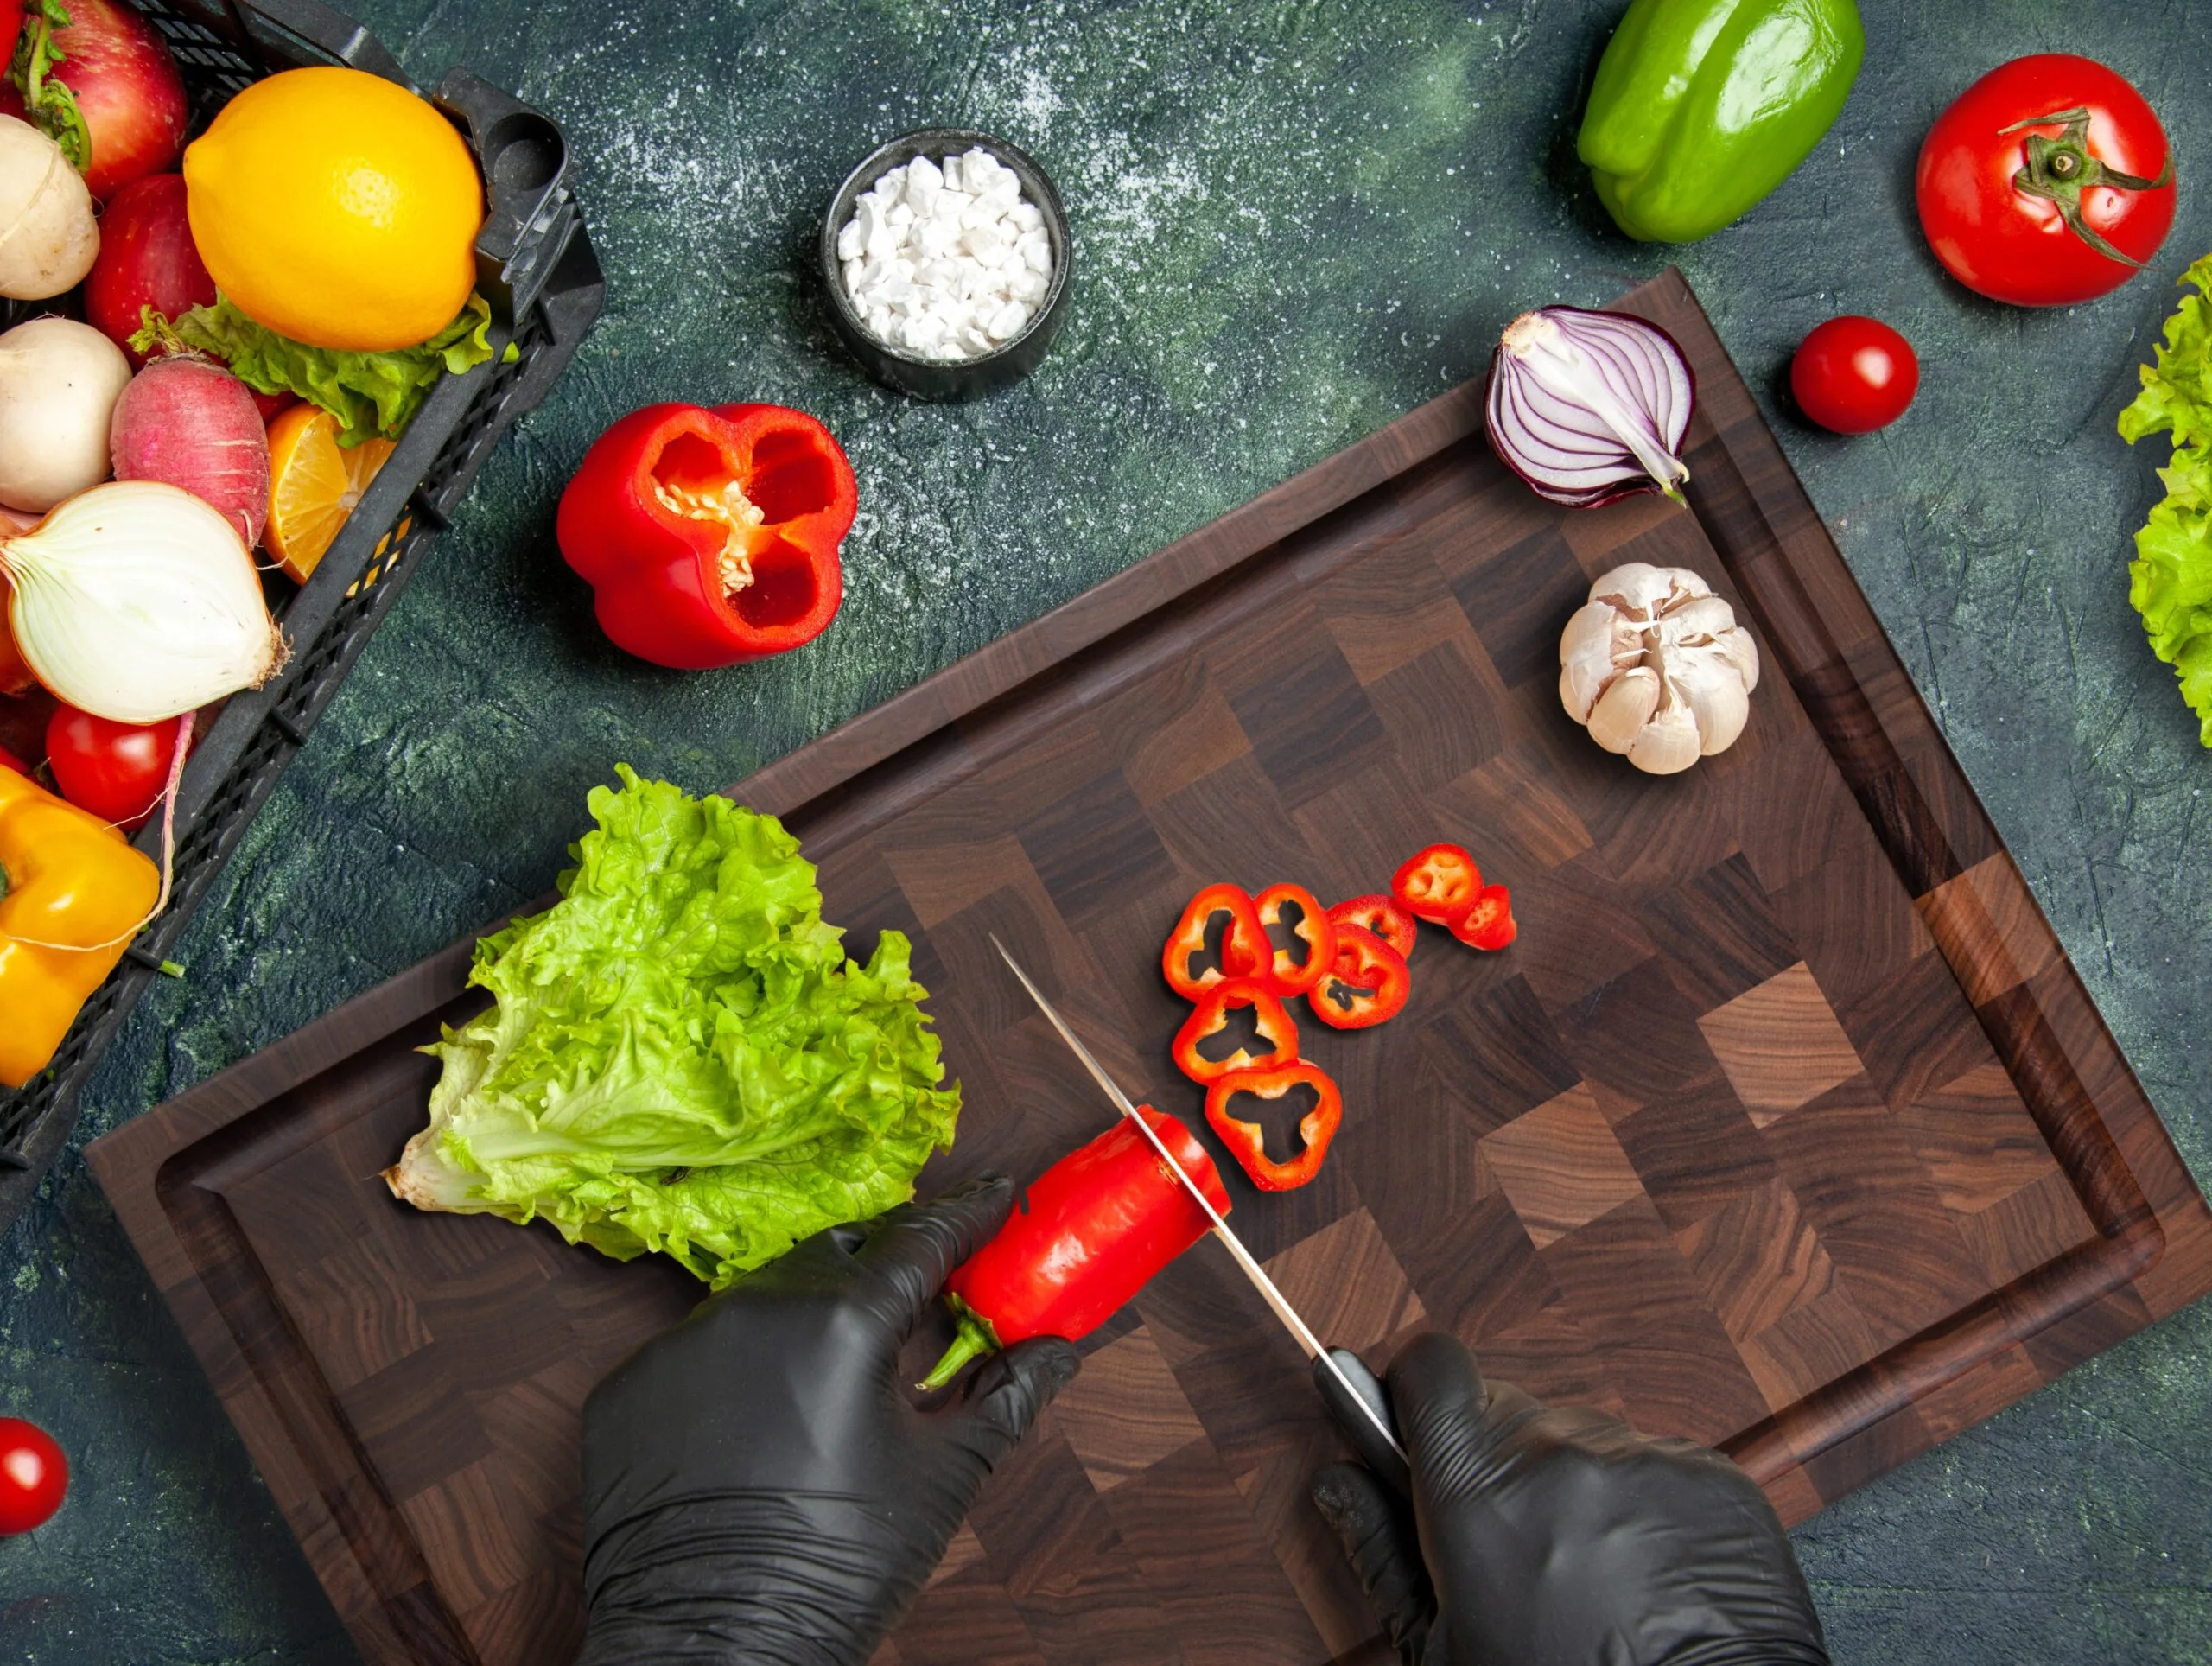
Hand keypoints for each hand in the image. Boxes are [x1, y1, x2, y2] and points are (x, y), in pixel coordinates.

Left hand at [578, 1176, 1078, 1665]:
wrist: (711, 1653)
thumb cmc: (838, 1567)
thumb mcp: (940, 1479)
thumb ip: (1002, 1396)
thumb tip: (1057, 1351)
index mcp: (841, 1321)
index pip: (921, 1240)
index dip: (968, 1214)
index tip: (999, 1194)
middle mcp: (754, 1310)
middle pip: (841, 1253)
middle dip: (890, 1259)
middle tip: (930, 1280)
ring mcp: (680, 1345)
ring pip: (766, 1294)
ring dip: (814, 1307)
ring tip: (847, 1357)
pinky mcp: (627, 1386)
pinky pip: (701, 1346)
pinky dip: (745, 1361)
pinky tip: (769, 1410)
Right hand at [1311, 1332, 1827, 1665]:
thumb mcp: (1445, 1653)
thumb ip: (1381, 1554)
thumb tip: (1336, 1484)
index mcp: (1478, 1495)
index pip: (1431, 1367)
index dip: (1419, 1390)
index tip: (1420, 1424)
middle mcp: (1559, 1457)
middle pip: (1508, 1410)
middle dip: (1500, 1461)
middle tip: (1514, 1544)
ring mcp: (1642, 1461)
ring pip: (1584, 1439)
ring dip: (1576, 1485)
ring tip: (1590, 1573)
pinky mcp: (1711, 1476)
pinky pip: (1656, 1464)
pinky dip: (1645, 1505)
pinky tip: (1645, 1573)